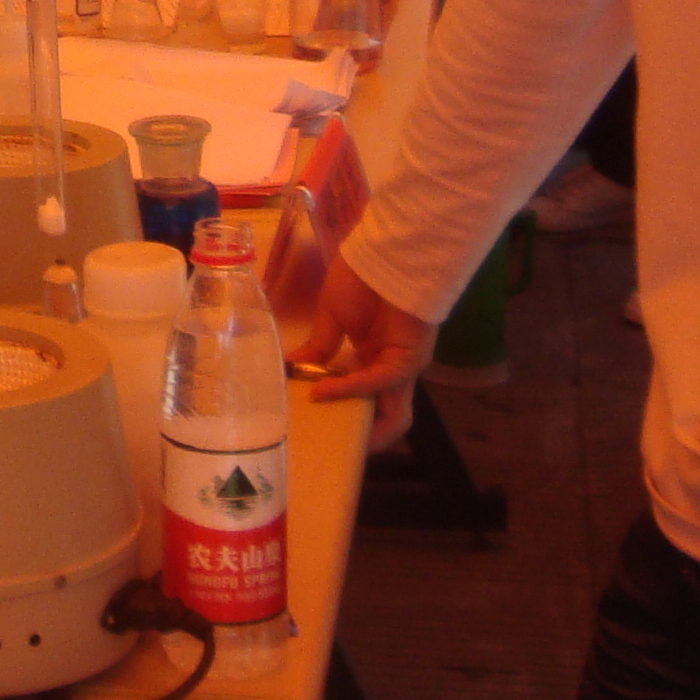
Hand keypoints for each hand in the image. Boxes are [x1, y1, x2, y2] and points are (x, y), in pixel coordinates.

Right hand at [297, 257, 433, 452]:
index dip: (347, 413)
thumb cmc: (362, 277)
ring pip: (394, 412)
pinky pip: (377, 381)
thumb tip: (293, 368)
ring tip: (335, 439)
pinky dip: (349, 389)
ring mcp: (403, 366)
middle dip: (365, 438)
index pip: (368, 398)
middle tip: (332, 448)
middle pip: (388, 416)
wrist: (386, 250)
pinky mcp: (407, 358)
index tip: (318, 423)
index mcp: (374, 357)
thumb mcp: (332, 315)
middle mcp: (391, 367)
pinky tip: (321, 391)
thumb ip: (320, 346)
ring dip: (366, 429)